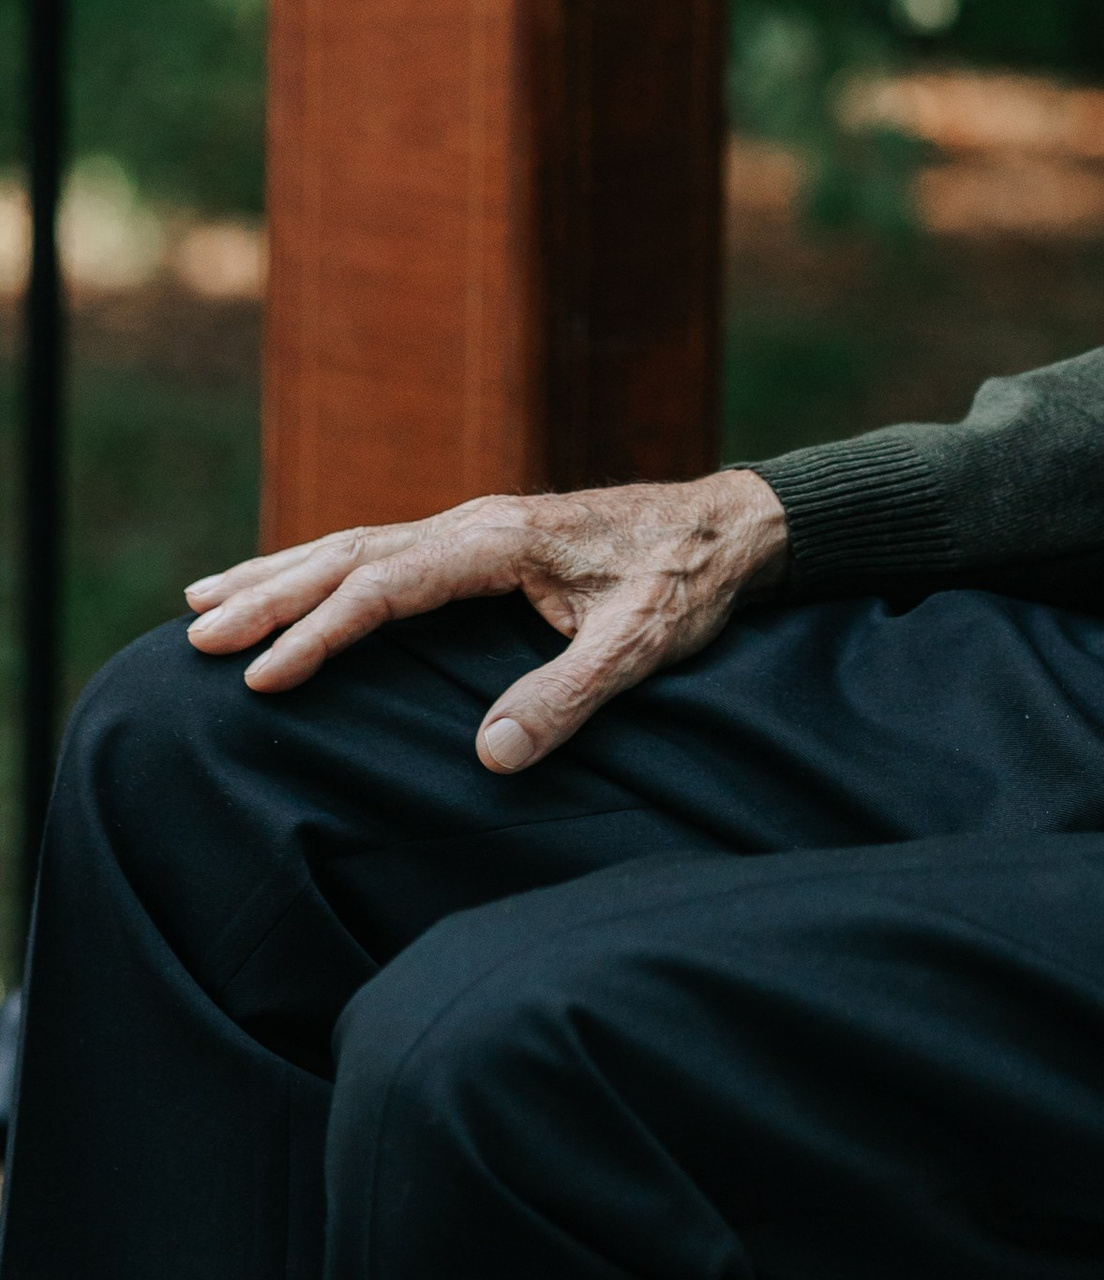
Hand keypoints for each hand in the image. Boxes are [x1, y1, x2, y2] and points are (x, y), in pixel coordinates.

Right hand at [183, 469, 790, 774]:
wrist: (731, 524)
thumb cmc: (688, 582)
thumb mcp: (641, 646)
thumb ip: (568, 696)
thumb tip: (489, 756)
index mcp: (499, 542)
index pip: (385, 586)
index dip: (322, 633)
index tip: (265, 677)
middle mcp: (473, 523)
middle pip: (349, 555)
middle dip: (269, 596)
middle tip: (195, 637)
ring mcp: (475, 526)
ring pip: (355, 544)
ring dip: (280, 574)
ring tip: (202, 600)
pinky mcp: (483, 539)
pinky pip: (381, 549)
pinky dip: (323, 567)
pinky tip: (293, 583)